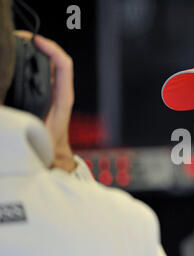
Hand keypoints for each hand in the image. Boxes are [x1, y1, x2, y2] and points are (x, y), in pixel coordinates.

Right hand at [15, 31, 76, 172]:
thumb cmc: (46, 143)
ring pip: (48, 65)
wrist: (52, 155)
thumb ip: (19, 114)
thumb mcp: (34, 129)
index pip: (64, 64)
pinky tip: (16, 61)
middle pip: (55, 60)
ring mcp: (55, 92)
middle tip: (19, 37)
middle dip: (39, 45)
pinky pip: (41, 74)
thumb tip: (5, 100)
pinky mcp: (47, 95)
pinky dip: (30, 63)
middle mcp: (61, 91)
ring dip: (34, 53)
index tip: (34, 40)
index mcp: (63, 96)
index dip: (50, 48)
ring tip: (16, 44)